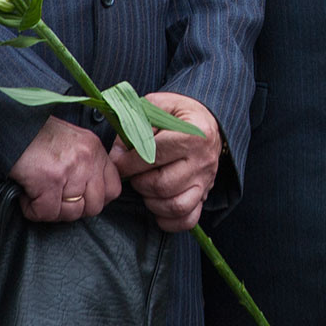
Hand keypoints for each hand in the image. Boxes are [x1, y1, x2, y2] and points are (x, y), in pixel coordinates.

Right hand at [10, 117, 120, 222]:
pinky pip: (47, 213)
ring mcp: (71, 170)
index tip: (78, 200)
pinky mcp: (50, 181)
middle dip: (72, 210)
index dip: (95, 200)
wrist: (9, 125)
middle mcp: (88, 159)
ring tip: (38, 196)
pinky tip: (26, 196)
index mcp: (95, 149)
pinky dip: (32, 210)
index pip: (113, 189)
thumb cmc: (35, 135)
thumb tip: (86, 194)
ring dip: (52, 211)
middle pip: (94, 206)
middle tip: (54, 201)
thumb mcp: (71, 142)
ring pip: (71, 213)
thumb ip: (84, 164)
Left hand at [110, 95, 220, 232]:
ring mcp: (206, 181)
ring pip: (175, 205)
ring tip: (145, 187)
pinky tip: (156, 205)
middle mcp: (203, 161)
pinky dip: (168, 220)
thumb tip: (118, 153)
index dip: (128, 162)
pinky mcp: (204, 196)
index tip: (118, 161)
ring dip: (151, 201)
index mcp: (193, 135)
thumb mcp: (158, 106)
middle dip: (139, 182)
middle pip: (162, 185)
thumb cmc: (178, 115)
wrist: (208, 124)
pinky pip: (187, 220)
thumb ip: (134, 123)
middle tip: (134, 173)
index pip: (153, 156)